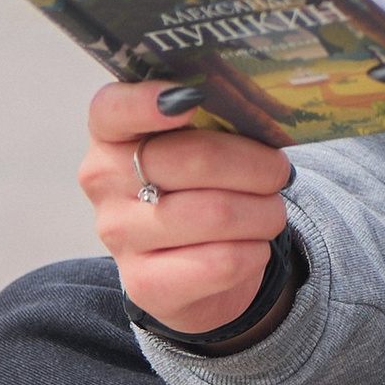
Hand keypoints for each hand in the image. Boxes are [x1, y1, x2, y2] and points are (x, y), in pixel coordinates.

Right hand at [80, 82, 294, 336]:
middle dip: (257, 166)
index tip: (193, 100)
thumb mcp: (201, 144)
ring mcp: (119, 234)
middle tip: (279, 172)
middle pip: (194, 159)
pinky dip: (255, 252)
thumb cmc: (200, 187)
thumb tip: (260, 111)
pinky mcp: (144, 284)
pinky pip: (221, 262)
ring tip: (270, 212)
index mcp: (112, 133)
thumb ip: (216, 118)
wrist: (192, 269)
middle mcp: (105, 181)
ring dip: (264, 212)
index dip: (148, 102)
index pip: (112, 108)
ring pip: (216, 213)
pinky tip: (253, 247)